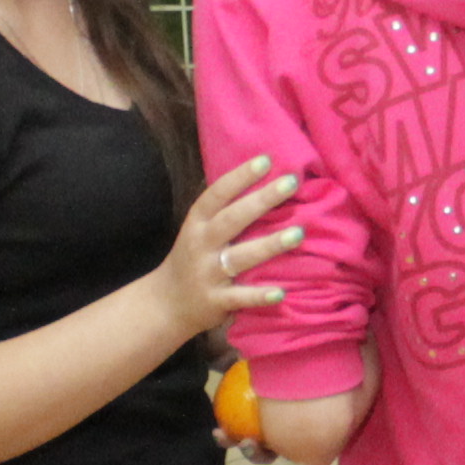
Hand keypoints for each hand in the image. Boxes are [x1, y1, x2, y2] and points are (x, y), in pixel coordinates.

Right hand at [159, 156, 301, 332]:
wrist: (166, 304)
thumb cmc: (192, 259)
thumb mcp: (198, 230)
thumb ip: (223, 211)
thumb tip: (260, 178)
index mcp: (197, 224)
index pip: (217, 195)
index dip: (240, 176)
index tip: (266, 160)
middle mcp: (201, 245)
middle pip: (232, 219)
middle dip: (262, 200)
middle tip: (291, 182)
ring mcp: (208, 274)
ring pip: (241, 257)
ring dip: (270, 245)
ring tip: (299, 233)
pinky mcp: (216, 302)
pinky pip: (240, 298)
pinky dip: (259, 296)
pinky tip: (281, 293)